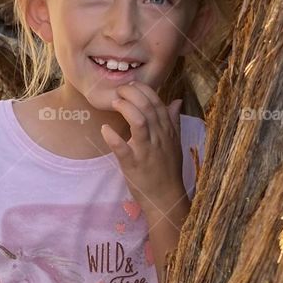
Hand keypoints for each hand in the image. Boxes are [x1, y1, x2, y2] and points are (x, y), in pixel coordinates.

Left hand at [99, 82, 186, 216]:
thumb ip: (173, 121)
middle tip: (118, 90)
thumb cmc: (168, 170)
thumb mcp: (174, 143)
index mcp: (167, 131)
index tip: (131, 85)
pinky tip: (105, 129)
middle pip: (147, 106)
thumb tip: (176, 101)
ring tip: (114, 102)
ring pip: (139, 122)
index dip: (143, 89)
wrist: (166, 198)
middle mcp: (159, 137)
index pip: (157, 102)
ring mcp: (146, 151)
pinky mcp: (134, 165)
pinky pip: (123, 148)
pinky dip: (113, 137)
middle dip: (131, 93)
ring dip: (125, 108)